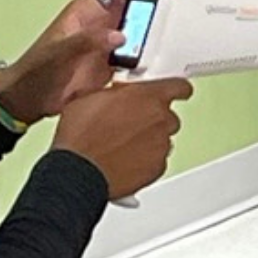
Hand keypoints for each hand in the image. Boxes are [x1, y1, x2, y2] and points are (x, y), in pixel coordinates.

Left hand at [0, 0, 204, 120]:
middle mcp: (102, 23)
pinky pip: (144, 50)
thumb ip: (87, 41)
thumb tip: (119, 35)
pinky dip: (160, 47)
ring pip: (143, 22)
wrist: (31, 99)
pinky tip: (173, 47)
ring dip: (164, 16)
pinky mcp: (117, 62)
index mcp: (86, 11)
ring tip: (188, 9)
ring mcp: (111, 42)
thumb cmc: (36, 71)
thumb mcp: (58, 52)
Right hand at [51, 77, 192, 198]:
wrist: (78, 170)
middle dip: (152, 117)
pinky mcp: (158, 167)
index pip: (179, 86)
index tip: (173, 91)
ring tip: (121, 142)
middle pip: (168, 115)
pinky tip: (123, 158)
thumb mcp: (88, 95)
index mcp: (148, 96)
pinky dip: (145, 158)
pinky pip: (157, 159)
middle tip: (129, 121)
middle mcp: (161, 120)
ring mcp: (162, 145)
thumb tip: (117, 90)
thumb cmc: (80, 135)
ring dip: (148, 138)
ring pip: (163, 137)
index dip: (175, 89)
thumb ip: (114, 89)